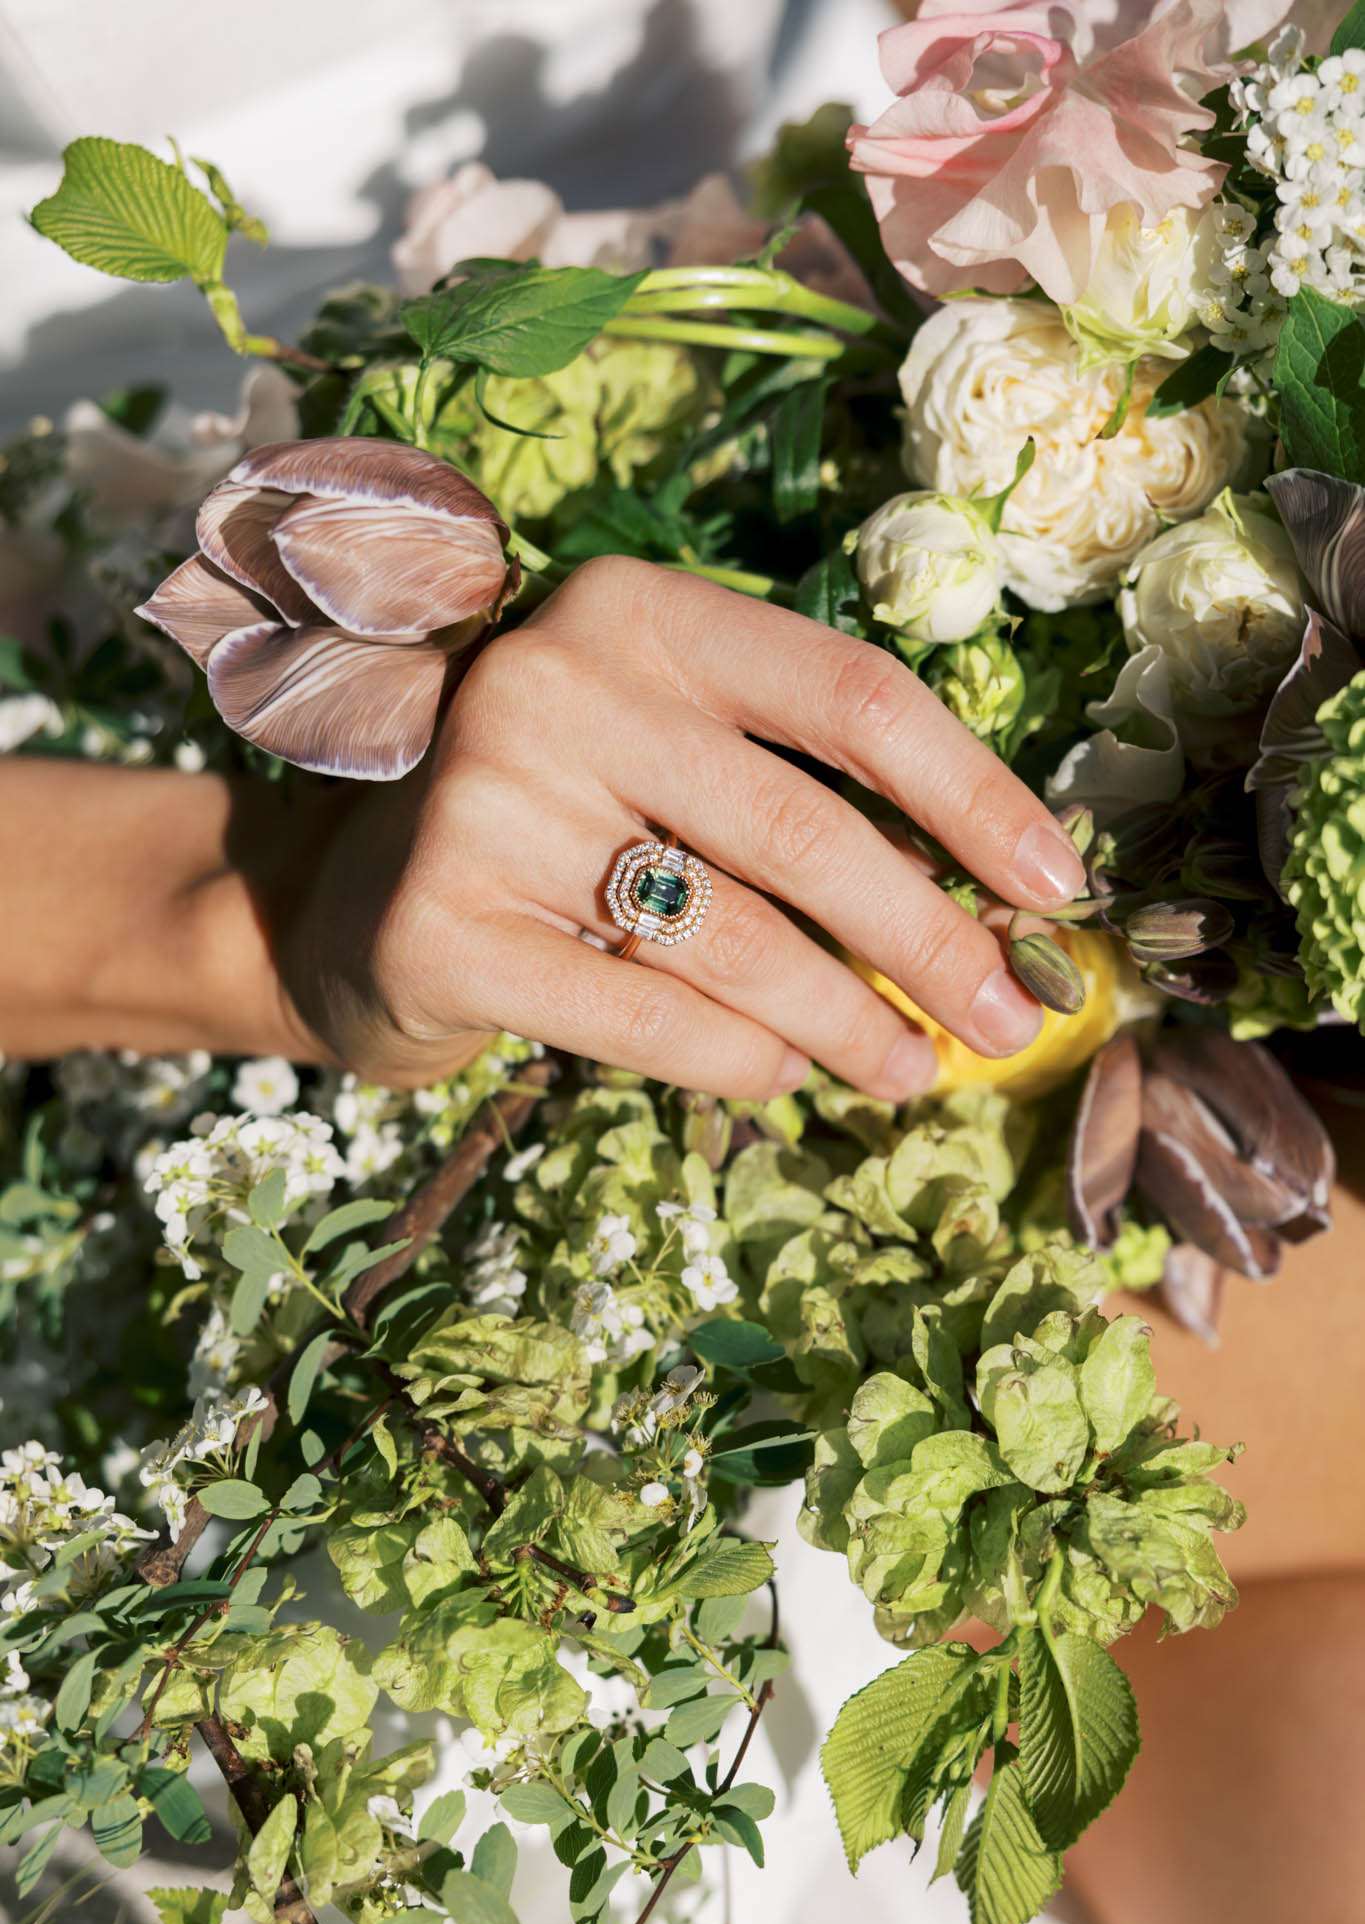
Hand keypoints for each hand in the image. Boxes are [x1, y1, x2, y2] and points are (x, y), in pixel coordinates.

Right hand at [277, 558, 1086, 1095]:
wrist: (346, 895)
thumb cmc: (557, 822)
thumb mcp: (668, 756)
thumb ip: (799, 793)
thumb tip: (997, 905)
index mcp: (641, 613)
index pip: (852, 696)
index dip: (974, 796)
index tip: (1057, 887)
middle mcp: (557, 683)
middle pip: (807, 827)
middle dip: (933, 939)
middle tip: (1010, 1020)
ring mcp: (488, 803)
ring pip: (735, 939)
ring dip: (852, 1022)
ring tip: (914, 1071)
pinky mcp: (444, 925)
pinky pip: (648, 1016)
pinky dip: (740, 1061)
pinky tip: (787, 1078)